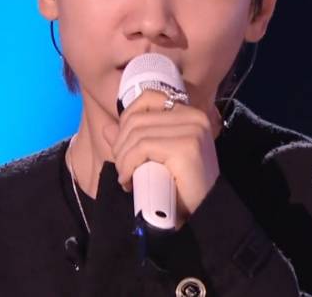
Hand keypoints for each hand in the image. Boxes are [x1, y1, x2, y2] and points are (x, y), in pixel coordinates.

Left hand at [103, 90, 219, 222]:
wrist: (204, 214)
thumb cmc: (181, 188)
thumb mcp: (154, 159)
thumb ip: (133, 142)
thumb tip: (107, 128)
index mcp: (190, 113)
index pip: (149, 97)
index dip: (127, 119)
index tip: (123, 147)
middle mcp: (194, 116)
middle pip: (138, 118)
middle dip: (120, 145)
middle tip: (122, 169)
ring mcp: (193, 129)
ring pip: (137, 134)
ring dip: (122, 159)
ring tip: (125, 177)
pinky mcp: (187, 147)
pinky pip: (143, 147)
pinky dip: (128, 164)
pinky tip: (128, 181)